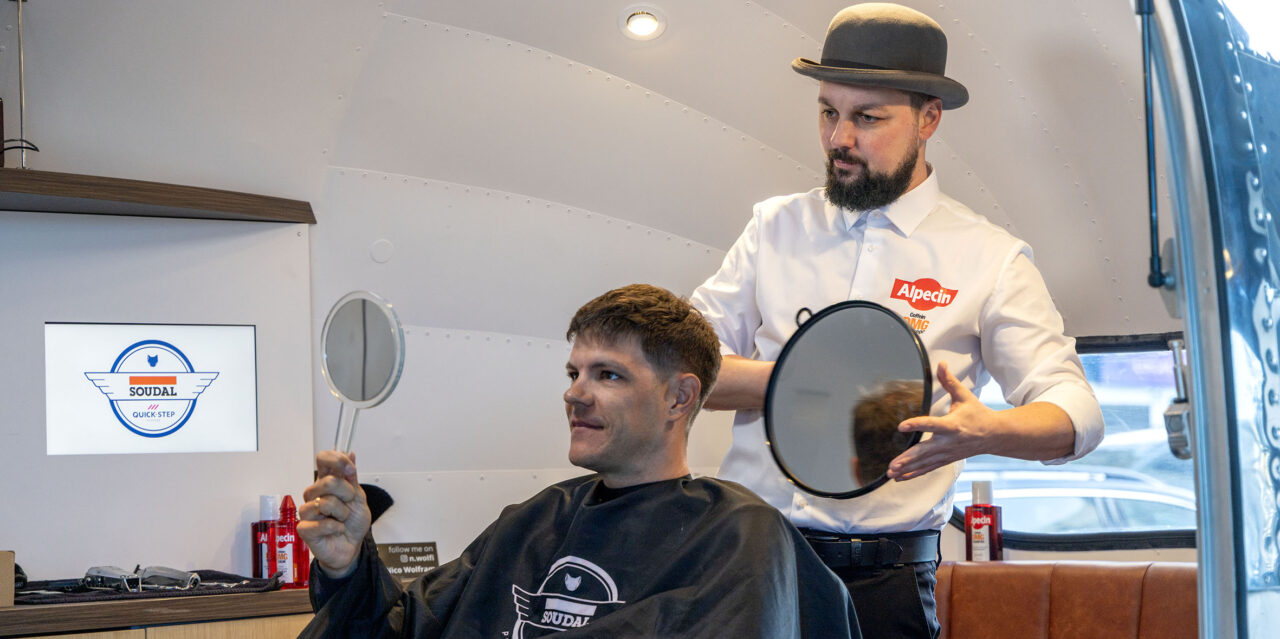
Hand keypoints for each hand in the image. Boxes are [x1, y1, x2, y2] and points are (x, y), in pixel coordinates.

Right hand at [297, 450, 371, 578]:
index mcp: (326, 482)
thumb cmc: (352, 523)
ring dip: (342, 513)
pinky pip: (322, 523)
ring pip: (325, 503)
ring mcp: (308, 511)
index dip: (336, 460)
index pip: (322, 459)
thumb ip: (352, 477)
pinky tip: (336, 530)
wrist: (352, 547)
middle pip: (326, 481)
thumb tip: (350, 453)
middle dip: (346, 493)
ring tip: (342, 520)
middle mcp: (314, 494)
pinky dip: (336, 527)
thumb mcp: (358, 497)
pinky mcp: (304, 529)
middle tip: (350, 503)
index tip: (350, 470)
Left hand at [887, 362, 994, 480]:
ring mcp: (947, 453)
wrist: (995, 435)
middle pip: (925, 451)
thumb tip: (941, 364)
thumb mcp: (965, 396)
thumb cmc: (978, 414)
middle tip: (892, 464)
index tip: (901, 426)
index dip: (916, 424)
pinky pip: (928, 468)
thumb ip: (949, 381)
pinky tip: (900, 478)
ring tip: (892, 473)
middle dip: (908, 459)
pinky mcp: (946, 460)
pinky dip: (914, 474)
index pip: (931, 424)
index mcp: (952, 425)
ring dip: (908, 469)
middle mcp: (948, 442)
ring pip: (925, 463)